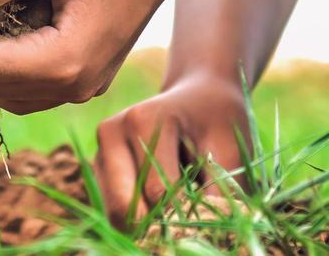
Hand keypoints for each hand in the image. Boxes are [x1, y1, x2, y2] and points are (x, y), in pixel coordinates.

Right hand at [95, 75, 248, 225]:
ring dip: (146, 222)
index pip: (158, 190)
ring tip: (175, 204)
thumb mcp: (230, 149)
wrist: (200, 98)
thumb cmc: (218, 122)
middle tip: (185, 222)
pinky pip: (113, 213)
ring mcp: (100, 152)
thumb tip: (204, 231)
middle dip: (157, 224)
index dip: (185, 213)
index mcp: (143, 120)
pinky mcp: (98, 170)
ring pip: (116, 215)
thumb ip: (219, 190)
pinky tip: (160, 201)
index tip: (206, 213)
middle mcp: (112, 133)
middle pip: (125, 206)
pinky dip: (138, 218)